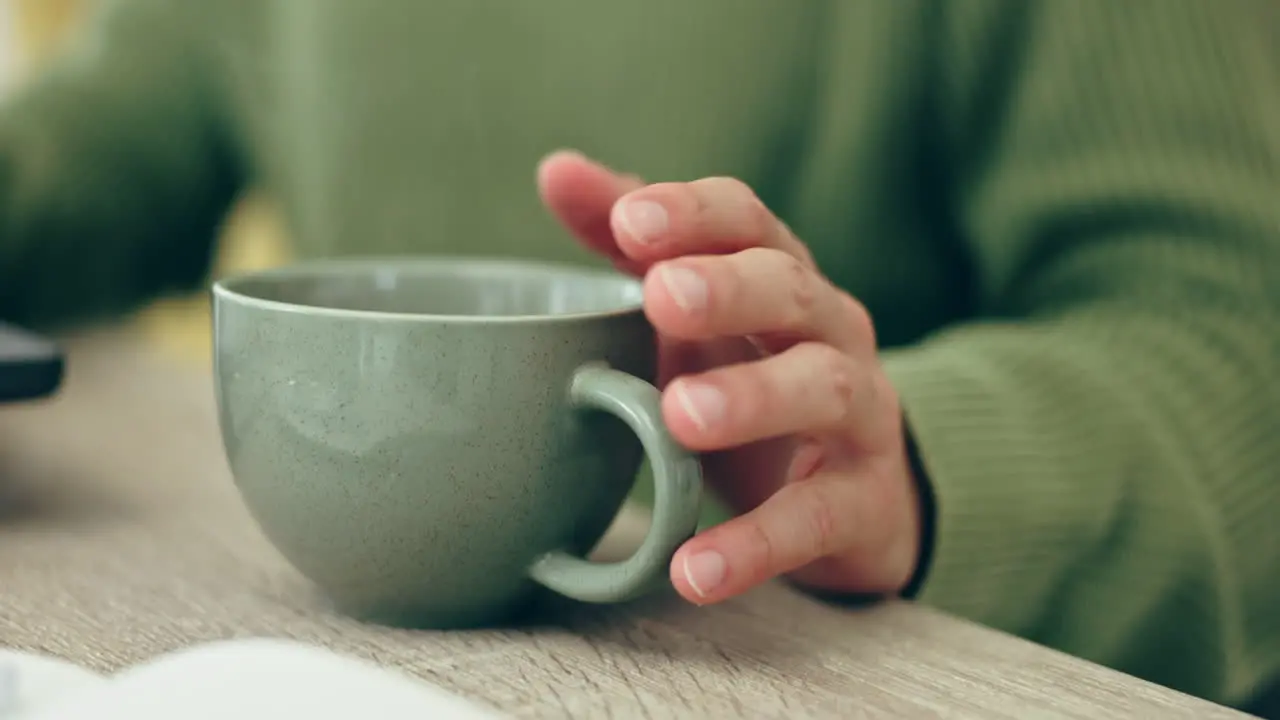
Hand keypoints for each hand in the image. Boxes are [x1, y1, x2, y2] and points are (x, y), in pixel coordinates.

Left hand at [537, 151, 923, 604]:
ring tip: (678, 420)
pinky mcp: (863, 504)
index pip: (748, 222)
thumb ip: (635, 246)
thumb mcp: (697, 312)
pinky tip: (693, 570)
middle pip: (793, 291)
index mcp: (781, 278)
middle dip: (730, 288)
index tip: (629, 222)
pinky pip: (816, 519)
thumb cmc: (757, 378)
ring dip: (751, 400)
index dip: (694, 215)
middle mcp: (830, 332)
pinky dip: (756, 545)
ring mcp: (858, 416)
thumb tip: (556, 169)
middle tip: (663, 297)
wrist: (862, 493)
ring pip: (822, 390)